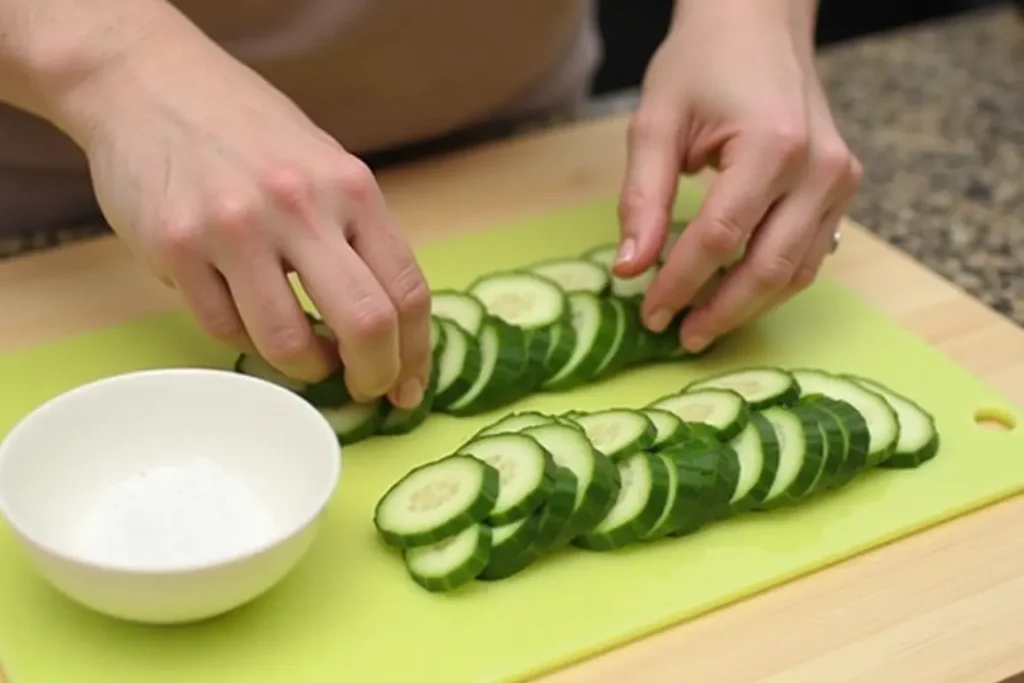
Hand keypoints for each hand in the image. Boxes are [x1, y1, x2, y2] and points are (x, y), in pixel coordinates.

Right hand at [73, 37, 431, 408]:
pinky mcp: (176, 247)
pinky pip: (223, 329)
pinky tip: (252, 322)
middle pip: (364, 324)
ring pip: (287, 342)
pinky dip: (246, 341)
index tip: (409, 384)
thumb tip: (391, 325)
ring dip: (306, 369)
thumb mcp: (326, 165)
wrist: (147, 83)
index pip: (406, 291)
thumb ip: (358, 234)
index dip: (415, 354)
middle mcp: (300, 206)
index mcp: (351, 187)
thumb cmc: (248, 131)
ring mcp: (234, 228)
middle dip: (374, 376)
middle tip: (365, 390)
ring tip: (307, 359)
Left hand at [614, 0, 861, 352]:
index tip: (648, 312)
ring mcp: (839, 180)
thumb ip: (643, 199)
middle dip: (720, 311)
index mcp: (774, 146)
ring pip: (797, 271)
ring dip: (748, 305)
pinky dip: (771, 281)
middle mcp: (820, 169)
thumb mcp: (656, 124)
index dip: (680, 284)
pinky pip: (810, 254)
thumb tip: (628, 268)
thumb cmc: (702, 63)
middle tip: (678, 336)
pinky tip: (733, 293)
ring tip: (701, 324)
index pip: (720, 239)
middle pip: (768, 268)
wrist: (757, 23)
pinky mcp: (842, 187)